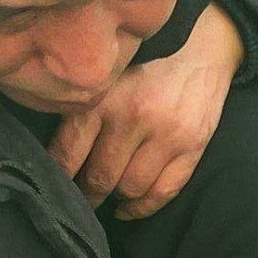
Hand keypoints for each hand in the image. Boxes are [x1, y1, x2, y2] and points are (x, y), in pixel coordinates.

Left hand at [52, 3, 240, 219]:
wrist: (202, 49)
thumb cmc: (145, 66)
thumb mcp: (107, 79)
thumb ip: (82, 110)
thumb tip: (54, 156)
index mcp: (104, 98)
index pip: (68, 154)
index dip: (59, 178)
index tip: (55, 187)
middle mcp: (133, 117)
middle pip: (100, 178)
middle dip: (87, 194)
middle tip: (79, 199)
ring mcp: (166, 135)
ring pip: (130, 189)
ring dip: (116, 198)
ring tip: (107, 195)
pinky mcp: (191, 147)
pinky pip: (162, 192)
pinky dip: (142, 208)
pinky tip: (128, 208)